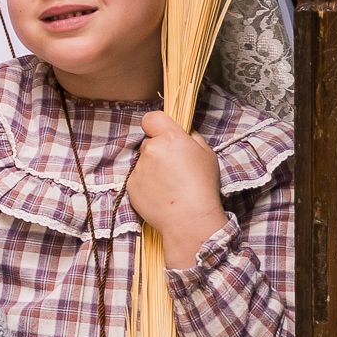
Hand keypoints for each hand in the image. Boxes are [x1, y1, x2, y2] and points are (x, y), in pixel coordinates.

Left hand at [131, 111, 231, 263]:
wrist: (189, 219)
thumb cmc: (203, 186)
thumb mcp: (207, 155)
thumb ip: (192, 137)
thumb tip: (181, 131)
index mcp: (170, 138)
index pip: (151, 118)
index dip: (157, 125)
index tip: (163, 133)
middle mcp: (150, 149)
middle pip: (149, 142)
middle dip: (159, 150)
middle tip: (174, 167)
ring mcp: (138, 167)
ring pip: (143, 161)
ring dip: (152, 167)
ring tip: (170, 184)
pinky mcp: (130, 184)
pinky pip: (138, 177)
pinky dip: (146, 183)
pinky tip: (161, 193)